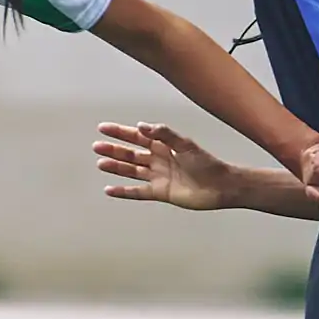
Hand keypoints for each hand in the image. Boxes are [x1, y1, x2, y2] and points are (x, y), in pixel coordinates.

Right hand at [93, 121, 234, 209]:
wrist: (221, 187)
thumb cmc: (208, 164)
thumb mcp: (186, 145)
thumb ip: (165, 134)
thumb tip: (143, 126)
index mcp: (164, 145)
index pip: (137, 137)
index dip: (120, 132)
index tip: (104, 128)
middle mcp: (159, 160)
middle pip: (131, 153)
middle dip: (114, 149)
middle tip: (97, 146)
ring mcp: (158, 176)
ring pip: (132, 170)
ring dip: (116, 167)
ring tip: (101, 163)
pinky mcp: (160, 192)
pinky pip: (137, 192)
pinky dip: (124, 192)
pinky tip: (110, 189)